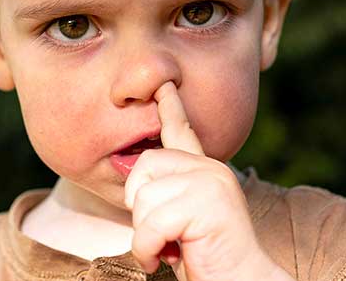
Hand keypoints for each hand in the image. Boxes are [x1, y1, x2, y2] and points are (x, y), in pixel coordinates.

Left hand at [124, 82, 293, 280]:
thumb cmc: (207, 257)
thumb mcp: (180, 221)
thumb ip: (166, 196)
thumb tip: (135, 184)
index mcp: (204, 172)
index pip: (183, 131)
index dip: (170, 108)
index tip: (164, 86)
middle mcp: (210, 169)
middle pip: (145, 166)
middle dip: (139, 208)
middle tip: (158, 235)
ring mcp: (211, 182)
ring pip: (144, 198)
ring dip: (145, 236)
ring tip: (168, 249)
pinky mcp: (208, 203)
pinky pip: (151, 223)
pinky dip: (148, 249)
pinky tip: (165, 259)